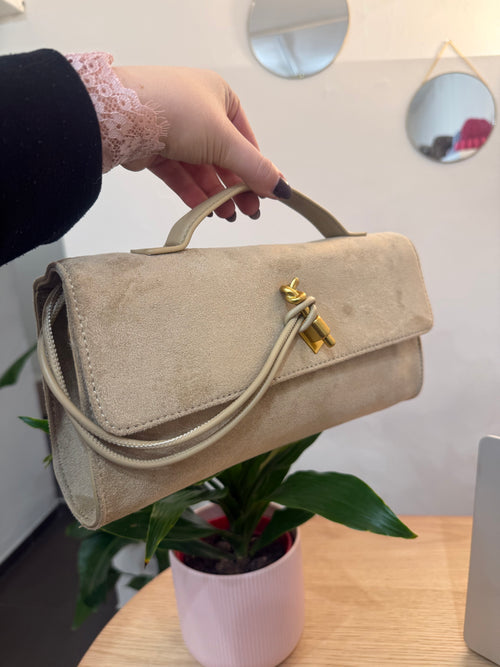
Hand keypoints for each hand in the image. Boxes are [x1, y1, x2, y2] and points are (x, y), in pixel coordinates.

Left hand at [113, 66, 288, 218]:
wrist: (121, 114)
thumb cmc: (179, 112)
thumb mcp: (226, 141)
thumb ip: (255, 168)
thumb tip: (283, 189)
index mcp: (220, 95)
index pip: (246, 139)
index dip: (256, 168)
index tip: (266, 194)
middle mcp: (197, 109)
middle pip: (223, 156)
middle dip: (236, 186)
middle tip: (249, 211)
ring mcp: (174, 128)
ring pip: (201, 167)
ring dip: (215, 193)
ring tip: (228, 216)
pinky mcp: (154, 147)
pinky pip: (179, 173)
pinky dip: (193, 192)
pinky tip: (205, 211)